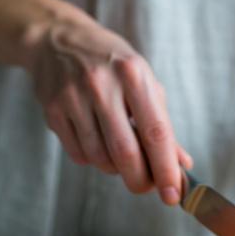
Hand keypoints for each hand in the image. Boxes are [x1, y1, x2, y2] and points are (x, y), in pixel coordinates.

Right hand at [23, 11, 191, 203]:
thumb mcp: (142, 82)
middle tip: (146, 187)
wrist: (57, 40)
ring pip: (101, 159)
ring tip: (118, 152)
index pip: (155, 132)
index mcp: (133, 73)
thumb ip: (161, 125)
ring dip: (115, 168)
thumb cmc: (110, 65)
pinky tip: (96, 140)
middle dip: (140, 180)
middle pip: (125, 153)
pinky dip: (93, 159)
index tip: (173, 195)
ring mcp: (73, 98)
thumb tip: (182, 166)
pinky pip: (80, 155)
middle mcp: (102, 85)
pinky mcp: (53, 111)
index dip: (166, 169)